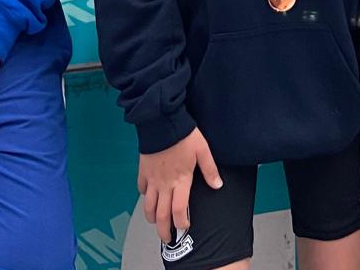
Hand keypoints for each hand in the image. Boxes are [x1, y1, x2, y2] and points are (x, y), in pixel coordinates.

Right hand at [138, 129, 221, 244]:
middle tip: (167, 238)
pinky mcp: (143, 171)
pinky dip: (145, 197)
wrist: (161, 121)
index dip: (181, 223)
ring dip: (152, 217)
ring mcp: (152, 179)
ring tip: (157, 222)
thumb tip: (218, 185)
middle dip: (164, 230)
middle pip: (161, 215)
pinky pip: (142, 189)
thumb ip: (210, 170)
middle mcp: (164, 184)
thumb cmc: (183, 134)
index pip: (178, 210)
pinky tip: (149, 197)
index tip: (184, 227)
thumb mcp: (202, 150)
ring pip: (148, 206)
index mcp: (180, 180)